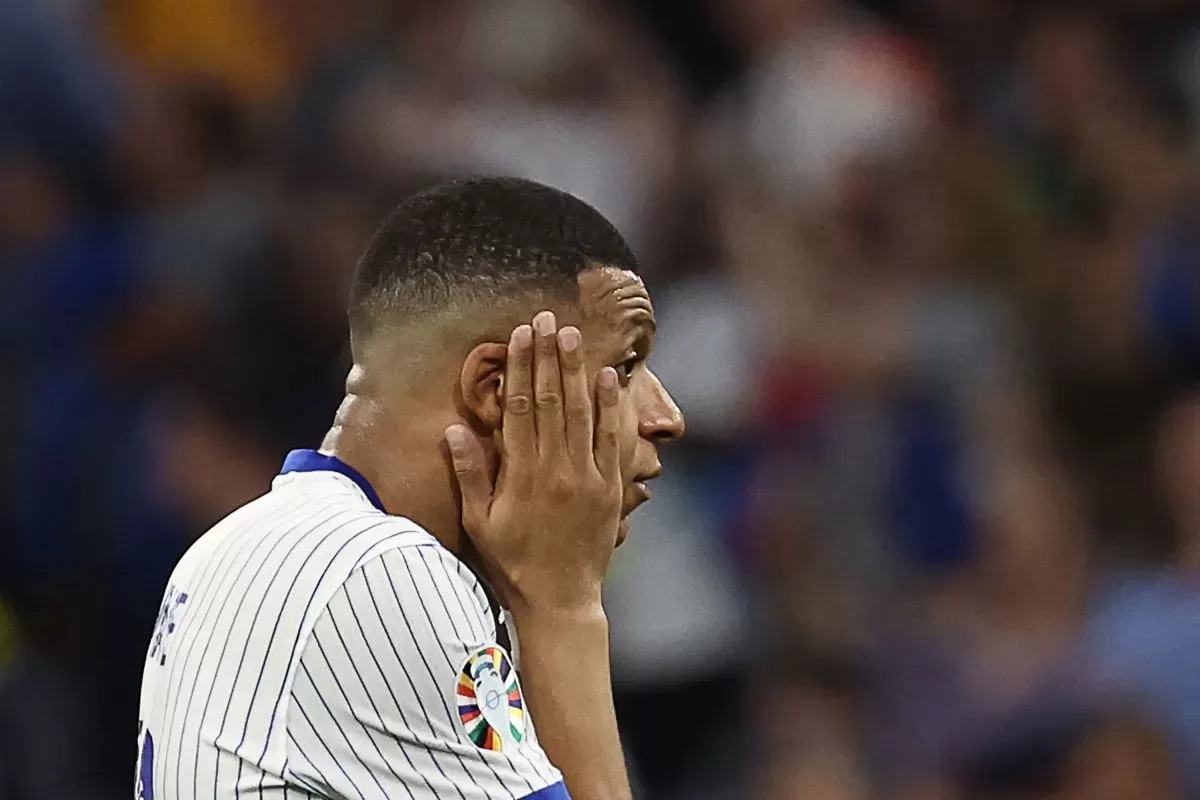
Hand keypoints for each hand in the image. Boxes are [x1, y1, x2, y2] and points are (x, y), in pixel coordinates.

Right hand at [446, 311, 621, 613]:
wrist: (560, 598)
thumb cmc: (513, 561)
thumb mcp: (478, 523)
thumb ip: (468, 474)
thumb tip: (452, 430)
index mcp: (521, 474)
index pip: (518, 408)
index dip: (519, 368)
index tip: (519, 336)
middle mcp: (556, 469)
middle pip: (550, 401)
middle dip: (547, 356)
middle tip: (546, 319)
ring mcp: (586, 476)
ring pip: (580, 412)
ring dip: (575, 370)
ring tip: (571, 334)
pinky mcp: (610, 487)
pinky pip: (611, 439)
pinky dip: (610, 406)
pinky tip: (607, 377)